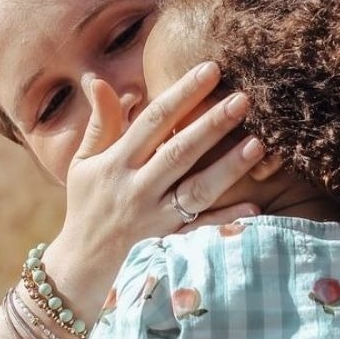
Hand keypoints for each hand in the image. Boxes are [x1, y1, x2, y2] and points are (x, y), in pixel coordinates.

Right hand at [43, 63, 265, 314]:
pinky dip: (226, 220)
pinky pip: (201, 231)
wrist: (81, 269)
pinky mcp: (167, 246)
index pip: (153, 120)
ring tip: (258, 145)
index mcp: (117, 163)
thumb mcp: (83, 164)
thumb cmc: (86, 208)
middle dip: (211, 124)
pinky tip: (255, 207)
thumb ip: (100, 124)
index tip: (211, 69)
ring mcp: (154, 220)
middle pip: (178, 152)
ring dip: (227, 168)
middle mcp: (137, 189)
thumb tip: (99, 80)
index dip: (182, 93)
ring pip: (195, 190)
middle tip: (244, 99)